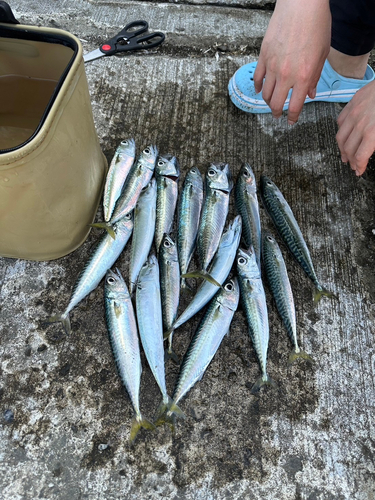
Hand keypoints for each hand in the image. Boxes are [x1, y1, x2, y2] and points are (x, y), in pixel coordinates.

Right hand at [253, 0, 330, 123]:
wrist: (302, 5)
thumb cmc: (316, 25)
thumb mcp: (322, 54)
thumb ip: (314, 77)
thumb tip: (310, 93)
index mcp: (303, 76)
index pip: (294, 106)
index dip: (291, 117)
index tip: (290, 121)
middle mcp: (286, 75)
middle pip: (276, 103)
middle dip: (276, 112)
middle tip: (277, 115)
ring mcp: (272, 66)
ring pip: (265, 93)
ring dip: (268, 101)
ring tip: (270, 103)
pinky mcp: (263, 56)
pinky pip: (258, 77)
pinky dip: (258, 86)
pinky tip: (261, 90)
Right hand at [337, 80, 374, 175]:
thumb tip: (371, 150)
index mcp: (372, 132)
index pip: (360, 156)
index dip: (359, 166)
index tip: (359, 170)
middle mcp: (360, 124)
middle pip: (348, 149)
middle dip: (350, 160)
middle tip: (353, 165)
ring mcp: (354, 113)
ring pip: (340, 137)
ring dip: (342, 149)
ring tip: (345, 154)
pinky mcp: (352, 103)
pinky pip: (340, 121)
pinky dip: (341, 131)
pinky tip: (345, 135)